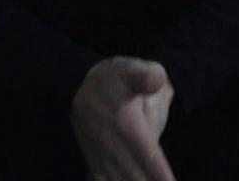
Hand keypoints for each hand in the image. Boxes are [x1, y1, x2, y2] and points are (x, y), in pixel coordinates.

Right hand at [70, 57, 176, 180]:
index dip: (162, 176)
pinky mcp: (96, 165)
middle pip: (138, 179)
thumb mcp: (130, 68)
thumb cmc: (112, 79)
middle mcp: (115, 150)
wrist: (76, 85)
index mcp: (128, 128)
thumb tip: (158, 79)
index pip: (152, 159)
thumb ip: (146, 76)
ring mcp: (103, 160)